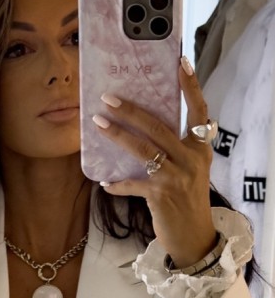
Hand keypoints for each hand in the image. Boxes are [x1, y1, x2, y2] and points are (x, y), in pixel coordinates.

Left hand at [96, 57, 217, 267]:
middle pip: (159, 126)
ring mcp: (177, 177)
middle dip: (132, 110)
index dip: (190, 86)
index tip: (180, 62)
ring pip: (143, 149)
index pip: (198, 110)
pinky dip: (117, 182)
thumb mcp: (190, 168)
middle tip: (109, 97)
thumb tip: (149, 124)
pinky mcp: (161, 195)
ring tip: (98, 123)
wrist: (194, 235)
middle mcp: (192, 159)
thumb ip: (178, 147)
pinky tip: (104, 181)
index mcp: (200, 148)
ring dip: (118, 135)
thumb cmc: (186, 198)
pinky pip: (132, 183)